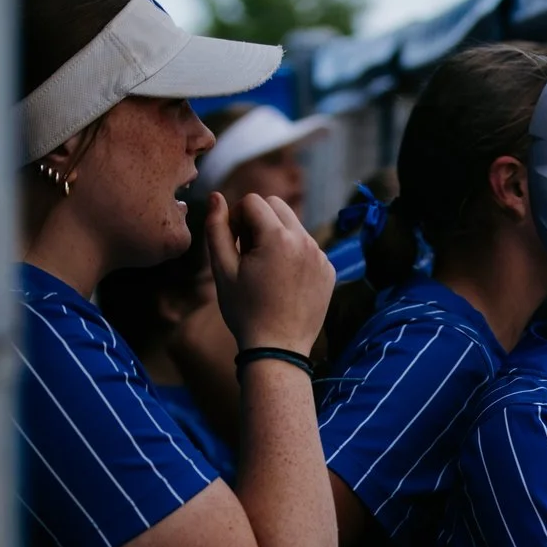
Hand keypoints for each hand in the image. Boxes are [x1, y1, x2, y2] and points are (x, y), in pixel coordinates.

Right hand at [207, 191, 334, 355]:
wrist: (278, 350)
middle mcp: (305, 241)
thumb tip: (217, 196)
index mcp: (278, 237)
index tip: (233, 244)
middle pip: (276, 205)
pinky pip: (307, 247)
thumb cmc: (245, 311)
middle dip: (257, 220)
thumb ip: (217, 228)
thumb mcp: (222, 269)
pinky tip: (283, 282)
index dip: (236, 218)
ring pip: (293, 225)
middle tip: (248, 253)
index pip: (253, 201)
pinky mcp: (329, 270)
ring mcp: (321, 255)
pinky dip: (293, 254)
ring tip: (264, 270)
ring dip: (275, 236)